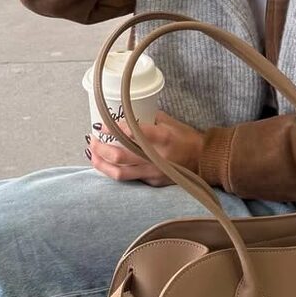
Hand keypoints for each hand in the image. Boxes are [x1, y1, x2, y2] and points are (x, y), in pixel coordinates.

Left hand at [86, 110, 202, 186]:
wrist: (204, 160)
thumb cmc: (186, 137)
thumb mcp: (169, 122)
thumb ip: (148, 119)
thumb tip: (126, 114)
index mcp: (162, 138)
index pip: (133, 133)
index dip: (114, 129)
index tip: (101, 124)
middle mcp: (156, 157)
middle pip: (120, 156)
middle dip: (101, 148)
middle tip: (92, 140)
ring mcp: (154, 172)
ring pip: (120, 173)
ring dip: (102, 164)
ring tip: (93, 155)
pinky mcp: (153, 182)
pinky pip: (130, 178)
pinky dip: (115, 171)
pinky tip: (107, 164)